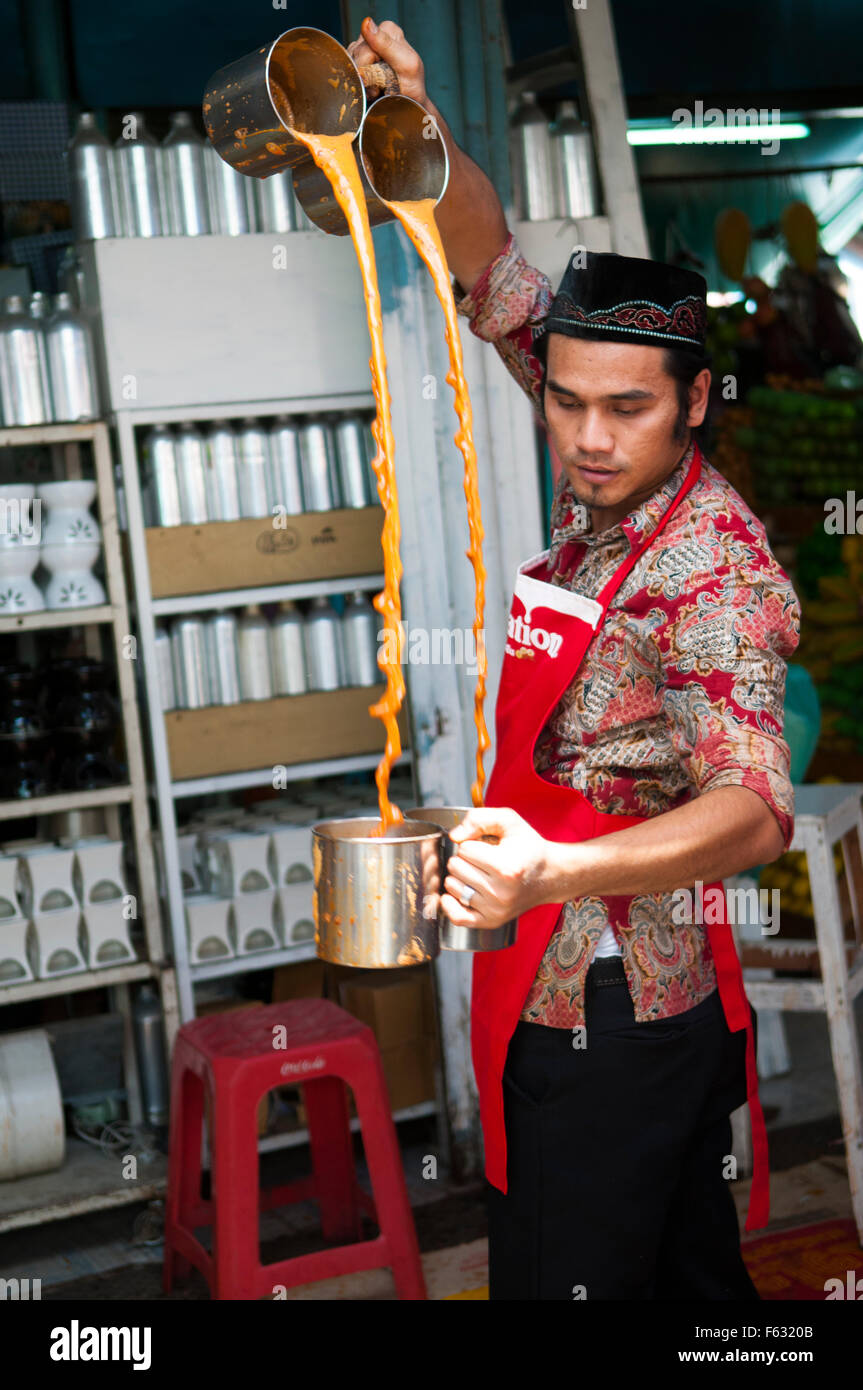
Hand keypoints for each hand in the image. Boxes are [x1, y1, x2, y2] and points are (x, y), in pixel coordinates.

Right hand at [346, 16, 428, 108]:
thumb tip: (366, 22)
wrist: (408, 105)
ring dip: (363, 81)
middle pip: (357, 55)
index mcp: (388, 30)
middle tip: (381, 86)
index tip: (385, 75)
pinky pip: (347, 70)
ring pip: (350, 62)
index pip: (366, 47)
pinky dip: (358, 82)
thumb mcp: (406, 65)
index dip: (371, 66)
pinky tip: (370, 86)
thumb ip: (386, 44)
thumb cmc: (412, 87)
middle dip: (367, 75)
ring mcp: (363, 47)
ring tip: (377, 87)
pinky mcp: (356, 61)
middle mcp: (374, 35)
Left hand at [441, 807, 558, 929]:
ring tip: (478, 873)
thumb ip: (479, 818)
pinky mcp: (492, 921)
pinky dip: (449, 904)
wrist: (550, 875)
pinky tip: (457, 891)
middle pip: (455, 868)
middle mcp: (501, 893)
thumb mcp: (509, 821)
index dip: (472, 843)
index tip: (486, 846)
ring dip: (459, 877)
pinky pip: (457, 917)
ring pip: (452, 887)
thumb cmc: (529, 847)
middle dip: (465, 859)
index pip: (464, 849)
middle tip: (482, 860)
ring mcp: (496, 910)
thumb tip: (454, 836)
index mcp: (506, 867)